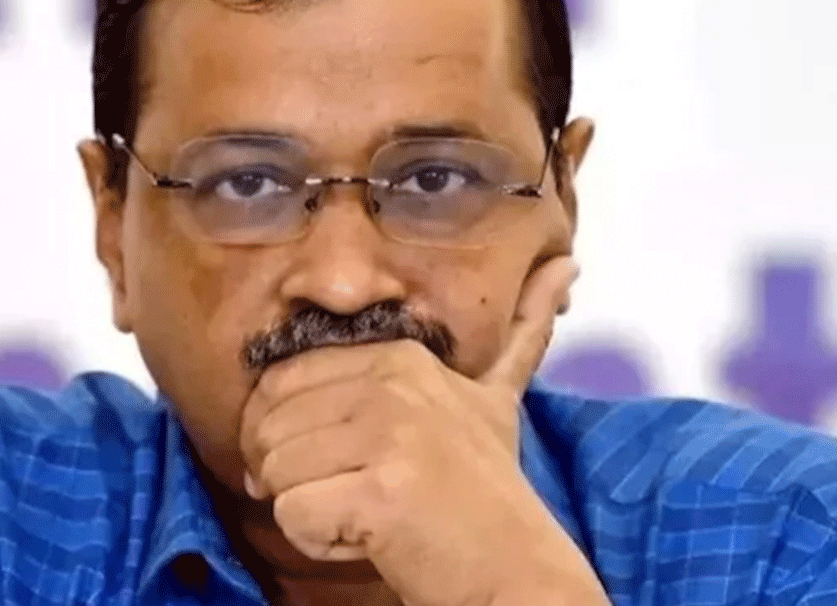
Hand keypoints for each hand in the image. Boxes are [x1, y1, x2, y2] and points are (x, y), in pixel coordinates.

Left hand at [237, 256, 609, 605]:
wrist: (516, 574)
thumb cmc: (486, 496)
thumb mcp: (492, 401)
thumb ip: (520, 333)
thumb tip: (567, 262)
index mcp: (401, 357)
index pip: (280, 381)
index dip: (283, 433)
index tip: (331, 465)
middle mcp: (393, 385)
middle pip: (269, 429)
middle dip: (293, 477)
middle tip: (353, 497)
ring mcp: (389, 436)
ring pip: (275, 473)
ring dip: (311, 511)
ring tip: (371, 515)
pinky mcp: (381, 493)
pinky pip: (293, 516)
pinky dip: (321, 541)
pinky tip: (371, 540)